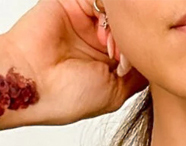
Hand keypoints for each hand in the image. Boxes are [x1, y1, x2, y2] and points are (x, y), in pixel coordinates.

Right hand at [5, 0, 144, 126]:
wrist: (31, 83)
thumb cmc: (65, 96)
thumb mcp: (114, 92)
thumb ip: (136, 75)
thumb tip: (154, 62)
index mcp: (106, 61)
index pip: (136, 46)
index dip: (141, 54)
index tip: (129, 70)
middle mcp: (97, 38)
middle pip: (130, 27)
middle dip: (131, 41)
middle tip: (120, 60)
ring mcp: (86, 18)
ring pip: (118, 13)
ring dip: (119, 29)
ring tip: (109, 48)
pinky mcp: (73, 1)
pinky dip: (109, 13)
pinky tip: (101, 33)